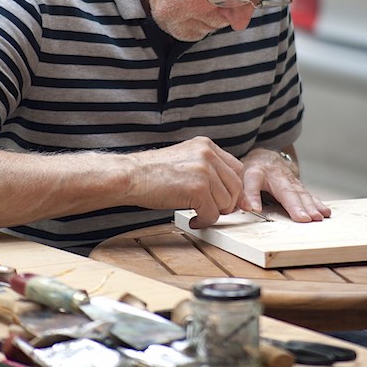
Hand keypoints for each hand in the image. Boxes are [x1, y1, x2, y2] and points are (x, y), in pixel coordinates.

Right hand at [126, 137, 244, 228]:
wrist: (130, 176)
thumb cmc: (152, 173)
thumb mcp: (185, 161)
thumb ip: (208, 170)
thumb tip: (230, 192)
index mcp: (206, 145)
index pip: (236, 168)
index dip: (235, 188)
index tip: (230, 201)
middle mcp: (208, 154)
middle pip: (236, 186)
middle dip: (227, 203)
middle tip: (212, 211)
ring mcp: (205, 171)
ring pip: (226, 202)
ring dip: (213, 213)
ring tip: (198, 214)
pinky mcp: (198, 189)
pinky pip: (212, 214)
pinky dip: (204, 221)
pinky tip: (193, 219)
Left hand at [239, 147, 330, 221]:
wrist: (266, 158)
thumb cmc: (252, 170)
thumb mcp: (241, 177)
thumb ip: (243, 192)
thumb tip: (247, 207)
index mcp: (257, 172)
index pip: (253, 183)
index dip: (253, 195)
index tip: (254, 208)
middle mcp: (277, 175)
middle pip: (286, 190)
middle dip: (296, 205)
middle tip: (304, 218)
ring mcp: (291, 180)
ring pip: (301, 193)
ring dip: (310, 206)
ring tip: (317, 217)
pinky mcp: (299, 187)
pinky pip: (309, 195)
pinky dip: (318, 204)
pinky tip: (325, 212)